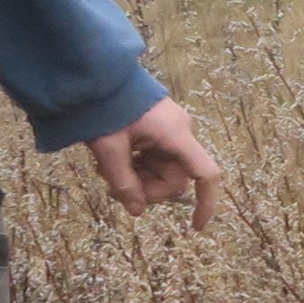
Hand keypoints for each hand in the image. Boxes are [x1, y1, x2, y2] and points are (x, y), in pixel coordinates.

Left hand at [83, 98, 224, 225]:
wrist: (97, 75)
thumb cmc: (105, 107)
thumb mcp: (109, 149)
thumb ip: (124, 182)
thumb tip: (137, 211)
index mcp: (175, 135)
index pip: (205, 174)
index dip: (206, 203)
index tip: (195, 228)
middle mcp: (180, 133)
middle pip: (174, 179)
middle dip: (145, 189)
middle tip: (113, 187)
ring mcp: (170, 131)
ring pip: (161, 171)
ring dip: (136, 178)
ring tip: (106, 170)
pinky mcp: (158, 130)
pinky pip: (154, 159)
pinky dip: (135, 166)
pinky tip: (114, 159)